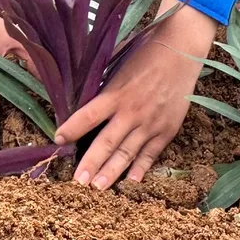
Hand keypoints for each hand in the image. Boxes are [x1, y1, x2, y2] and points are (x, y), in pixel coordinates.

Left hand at [55, 0, 216, 188]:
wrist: (182, 51)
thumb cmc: (145, 52)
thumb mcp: (118, 64)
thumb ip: (104, 85)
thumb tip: (84, 97)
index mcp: (116, 92)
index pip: (88, 115)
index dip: (71, 128)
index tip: (58, 139)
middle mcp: (132, 111)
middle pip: (106, 142)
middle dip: (91, 163)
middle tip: (77, 182)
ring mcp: (150, 123)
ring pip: (128, 153)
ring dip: (112, 172)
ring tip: (98, 188)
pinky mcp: (167, 130)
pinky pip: (151, 154)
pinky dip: (141, 168)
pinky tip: (131, 181)